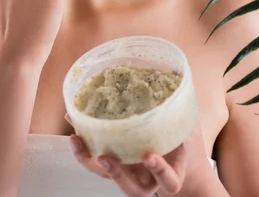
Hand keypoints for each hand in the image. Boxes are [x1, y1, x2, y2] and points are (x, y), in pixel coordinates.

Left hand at [65, 113, 209, 195]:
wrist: (173, 157)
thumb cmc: (179, 139)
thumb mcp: (185, 125)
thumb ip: (180, 107)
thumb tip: (176, 74)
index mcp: (169, 173)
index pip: (168, 181)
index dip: (160, 171)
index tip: (150, 156)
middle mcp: (146, 178)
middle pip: (131, 188)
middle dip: (116, 174)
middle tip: (105, 157)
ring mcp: (127, 172)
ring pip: (106, 176)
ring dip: (88, 160)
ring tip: (77, 139)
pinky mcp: (111, 162)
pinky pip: (94, 158)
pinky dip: (82, 142)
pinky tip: (73, 119)